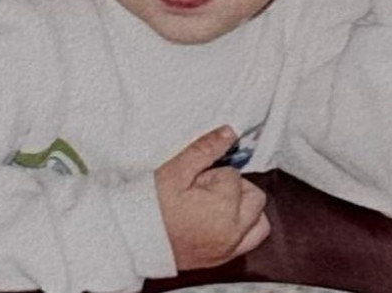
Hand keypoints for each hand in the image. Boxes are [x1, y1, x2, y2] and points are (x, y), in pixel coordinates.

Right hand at [155, 126, 270, 269]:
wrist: (132, 240)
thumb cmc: (150, 206)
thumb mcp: (175, 170)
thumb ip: (206, 149)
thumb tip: (229, 132)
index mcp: (223, 209)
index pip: (234, 176)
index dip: (212, 174)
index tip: (193, 182)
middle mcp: (232, 232)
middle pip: (254, 196)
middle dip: (234, 189)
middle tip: (205, 190)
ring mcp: (229, 249)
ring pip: (259, 221)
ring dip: (245, 210)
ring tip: (217, 205)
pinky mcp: (222, 259)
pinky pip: (249, 241)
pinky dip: (243, 229)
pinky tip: (219, 221)